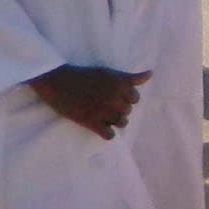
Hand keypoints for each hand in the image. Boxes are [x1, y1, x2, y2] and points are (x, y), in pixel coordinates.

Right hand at [29, 65, 149, 139]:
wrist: (58, 82)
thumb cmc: (84, 76)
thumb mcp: (109, 73)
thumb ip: (131, 78)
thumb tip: (151, 74)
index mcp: (120, 85)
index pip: (135, 99)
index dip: (125, 98)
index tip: (113, 96)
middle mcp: (114, 98)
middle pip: (128, 111)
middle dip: (119, 109)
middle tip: (104, 105)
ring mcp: (103, 111)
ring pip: (122, 123)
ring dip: (114, 121)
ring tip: (102, 115)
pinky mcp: (91, 122)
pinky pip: (110, 135)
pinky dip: (106, 133)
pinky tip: (98, 126)